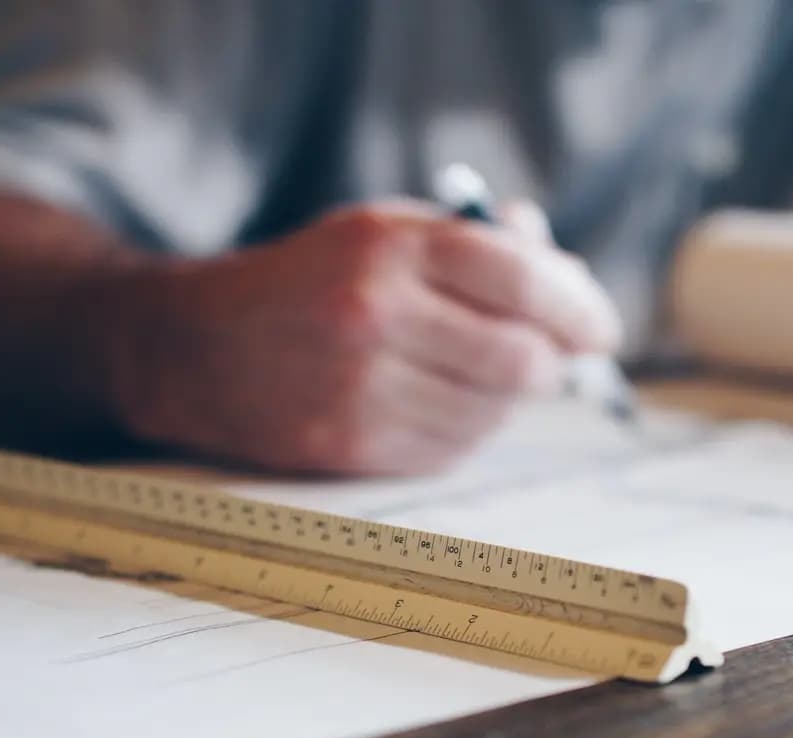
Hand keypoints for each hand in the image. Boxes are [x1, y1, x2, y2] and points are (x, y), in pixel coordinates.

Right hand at [100, 198, 621, 475]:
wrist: (192, 347)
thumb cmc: (306, 283)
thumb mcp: (380, 232)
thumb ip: (475, 244)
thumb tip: (565, 269)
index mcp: (388, 247)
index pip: (523, 280)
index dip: (579, 308)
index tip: (600, 329)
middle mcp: (375, 316)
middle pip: (521, 359)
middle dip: (551, 362)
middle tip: (551, 357)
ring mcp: (361, 389)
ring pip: (493, 413)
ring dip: (505, 400)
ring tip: (474, 373)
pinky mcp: (350, 447)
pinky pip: (452, 450)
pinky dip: (465, 430)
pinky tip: (437, 404)